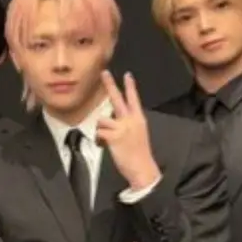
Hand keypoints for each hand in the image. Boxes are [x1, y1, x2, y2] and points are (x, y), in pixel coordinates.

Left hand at [96, 72, 159, 190]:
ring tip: (106, 140)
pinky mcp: (114, 136)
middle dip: (110, 85)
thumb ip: (128, 124)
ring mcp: (122, 127)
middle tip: (104, 72)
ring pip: (102, 120)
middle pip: (118, 99)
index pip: (134, 99)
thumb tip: (113, 119)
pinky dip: (98, 139)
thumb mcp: (138, 134)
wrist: (143, 168)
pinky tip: (103, 145)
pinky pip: (99, 133)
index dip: (130, 86)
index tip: (127, 74)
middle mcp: (131, 120)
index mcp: (139, 119)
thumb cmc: (139, 153)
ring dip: (101, 129)